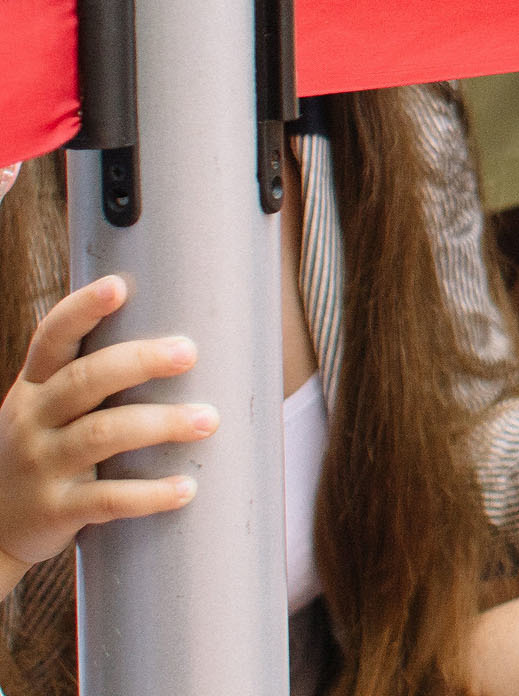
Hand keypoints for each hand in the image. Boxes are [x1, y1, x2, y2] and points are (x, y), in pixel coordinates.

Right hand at [0, 277, 212, 593]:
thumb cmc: (42, 450)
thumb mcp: (47, 409)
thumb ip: (92, 376)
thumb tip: (183, 333)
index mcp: (35, 386)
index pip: (52, 338)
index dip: (82, 310)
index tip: (117, 285)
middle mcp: (33, 419)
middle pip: (85, 380)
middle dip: (138, 362)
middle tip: (188, 351)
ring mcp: (42, 465)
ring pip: (102, 434)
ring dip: (160, 424)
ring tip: (208, 419)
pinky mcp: (56, 509)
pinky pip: (107, 499)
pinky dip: (148, 494)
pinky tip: (185, 487)